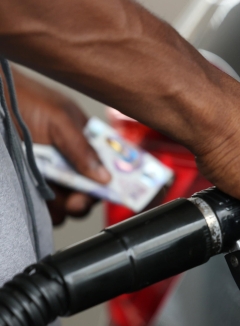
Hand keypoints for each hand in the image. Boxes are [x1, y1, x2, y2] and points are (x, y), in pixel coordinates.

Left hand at [11, 69, 110, 224]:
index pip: (107, 169)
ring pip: (66, 205)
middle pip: (88, 193)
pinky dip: (44, 209)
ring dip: (62, 207)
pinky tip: (36, 196)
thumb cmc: (24, 99)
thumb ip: (82, 147)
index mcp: (85, 144)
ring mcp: (49, 176)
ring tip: (51, 198)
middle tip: (76, 201)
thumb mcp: (59, 119)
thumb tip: (105, 177)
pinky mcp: (28, 187)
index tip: (110, 192)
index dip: (112, 183)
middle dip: (85, 200)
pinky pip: (43, 207)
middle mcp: (70, 162)